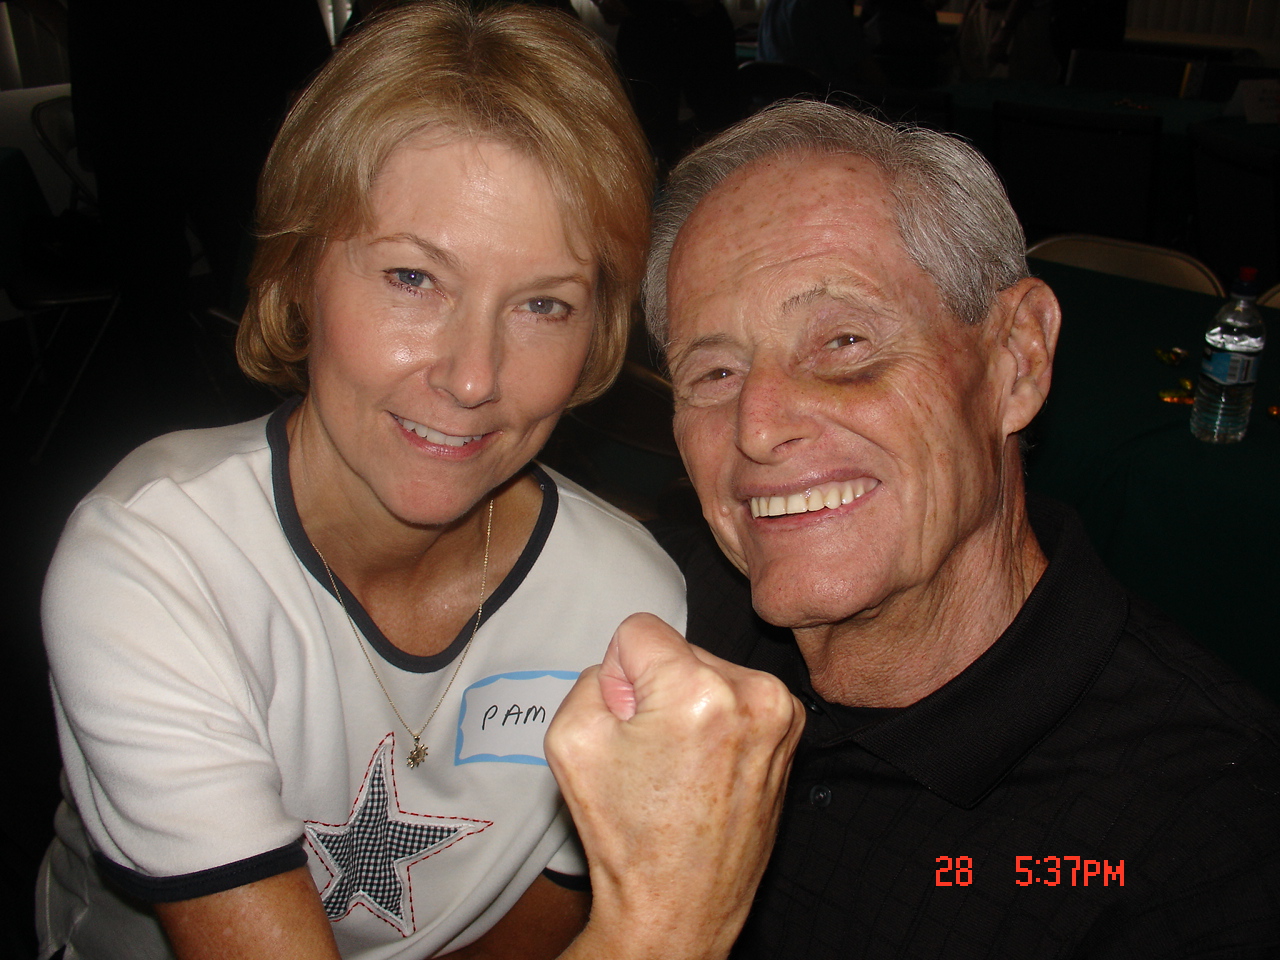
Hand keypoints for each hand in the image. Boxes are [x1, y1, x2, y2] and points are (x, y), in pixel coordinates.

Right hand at [545, 613, 804, 959]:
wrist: (680, 906)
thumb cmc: (627, 835)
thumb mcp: (570, 739)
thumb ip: (593, 675)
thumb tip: (628, 665)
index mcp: (697, 691)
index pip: (638, 628)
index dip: (616, 674)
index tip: (625, 723)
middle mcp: (751, 693)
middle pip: (677, 648)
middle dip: (654, 689)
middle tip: (650, 755)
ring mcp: (780, 713)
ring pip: (707, 669)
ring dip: (687, 703)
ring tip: (679, 766)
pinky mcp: (791, 731)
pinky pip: (736, 695)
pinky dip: (716, 719)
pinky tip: (705, 767)